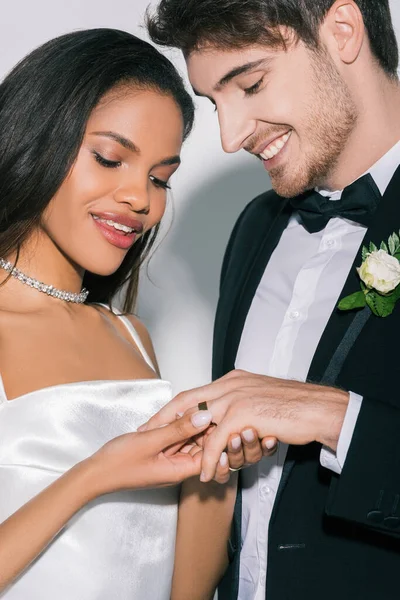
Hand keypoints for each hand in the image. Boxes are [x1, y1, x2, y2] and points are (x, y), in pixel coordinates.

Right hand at [86, 409, 212, 495]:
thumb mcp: (151, 440)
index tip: (217, 415)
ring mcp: (169, 462)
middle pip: (202, 448)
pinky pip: (176, 441)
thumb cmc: (120, 461)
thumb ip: (179, 428)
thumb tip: (205, 415)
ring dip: (191, 426)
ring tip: (195, 406)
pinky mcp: (160, 455)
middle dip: (206, 429)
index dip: (216, 436)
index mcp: (180, 470)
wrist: (94, 473)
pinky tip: (177, 415)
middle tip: (208, 406)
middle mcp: (178, 468)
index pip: (210, 456)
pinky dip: (178, 429)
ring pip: (189, 442)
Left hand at [140, 370, 348, 481]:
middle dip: (163, 420)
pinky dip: (210, 460)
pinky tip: (207, 475)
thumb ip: (241, 402)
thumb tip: (228, 412)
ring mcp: (235, 398)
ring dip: (187, 447)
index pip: (193, 393)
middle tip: (145, 435)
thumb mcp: (261, 397)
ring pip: (198, 424)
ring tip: (173, 463)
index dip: (172, 408)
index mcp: (232, 380)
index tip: (155, 420)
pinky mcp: (243, 415)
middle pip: (186, 402)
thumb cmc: (295, 407)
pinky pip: (217, 442)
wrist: (319, 409)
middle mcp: (230, 385)